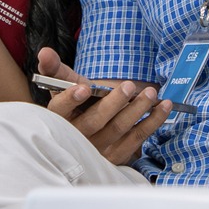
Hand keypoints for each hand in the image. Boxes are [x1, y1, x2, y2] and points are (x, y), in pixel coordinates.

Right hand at [36, 46, 172, 165]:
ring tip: (150, 92)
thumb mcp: (65, 86)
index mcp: (60, 117)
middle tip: (128, 85)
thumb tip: (45, 52)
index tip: (84, 88)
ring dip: (137, 110)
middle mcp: (77, 136)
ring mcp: (97, 149)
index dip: (71, 99)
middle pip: (94, 121)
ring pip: (118, 130)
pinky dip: (152, 122)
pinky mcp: (116, 155)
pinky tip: (163, 107)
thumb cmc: (77, 104)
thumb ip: (55, 68)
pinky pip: (137, 139)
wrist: (89, 131)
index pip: (60, 109)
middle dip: (113, 103)